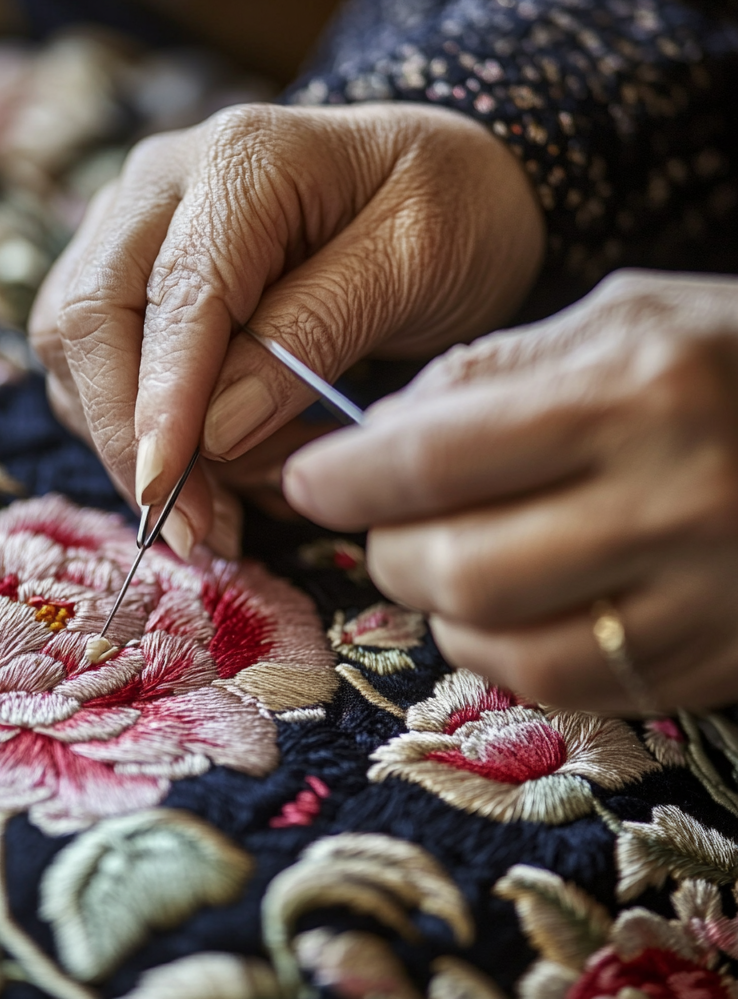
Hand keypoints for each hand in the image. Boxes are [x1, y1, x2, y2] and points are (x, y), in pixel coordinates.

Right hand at [29, 101, 543, 556]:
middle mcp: (161, 185)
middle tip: (198, 532)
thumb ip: (312, 334)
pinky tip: (221, 464)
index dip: (162, 403)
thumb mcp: (415, 264)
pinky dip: (148, 430)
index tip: (169, 495)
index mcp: (239, 162)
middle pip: (88, 317)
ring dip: (141, 442)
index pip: (174, 293)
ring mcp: (135, 228)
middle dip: (131, 440)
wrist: (452, 182)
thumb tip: (210, 432)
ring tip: (240, 496)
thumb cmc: (453, 214)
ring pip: (76, 350)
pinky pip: (97, 364)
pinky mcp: (134, 275)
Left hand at [283, 270, 737, 713]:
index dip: (346, 476)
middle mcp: (669, 501)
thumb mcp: (623, 318)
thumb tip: (379, 429)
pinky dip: (497, 647)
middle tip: (383, 520)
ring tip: (443, 557)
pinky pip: (558, 683)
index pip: (435, 455)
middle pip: (451, 564)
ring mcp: (695, 596)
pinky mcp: (705, 660)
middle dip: (385, 546)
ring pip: (495, 638)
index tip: (307, 478)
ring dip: (436, 603)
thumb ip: (495, 369)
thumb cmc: (735, 359)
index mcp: (634, 391)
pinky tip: (504, 603)